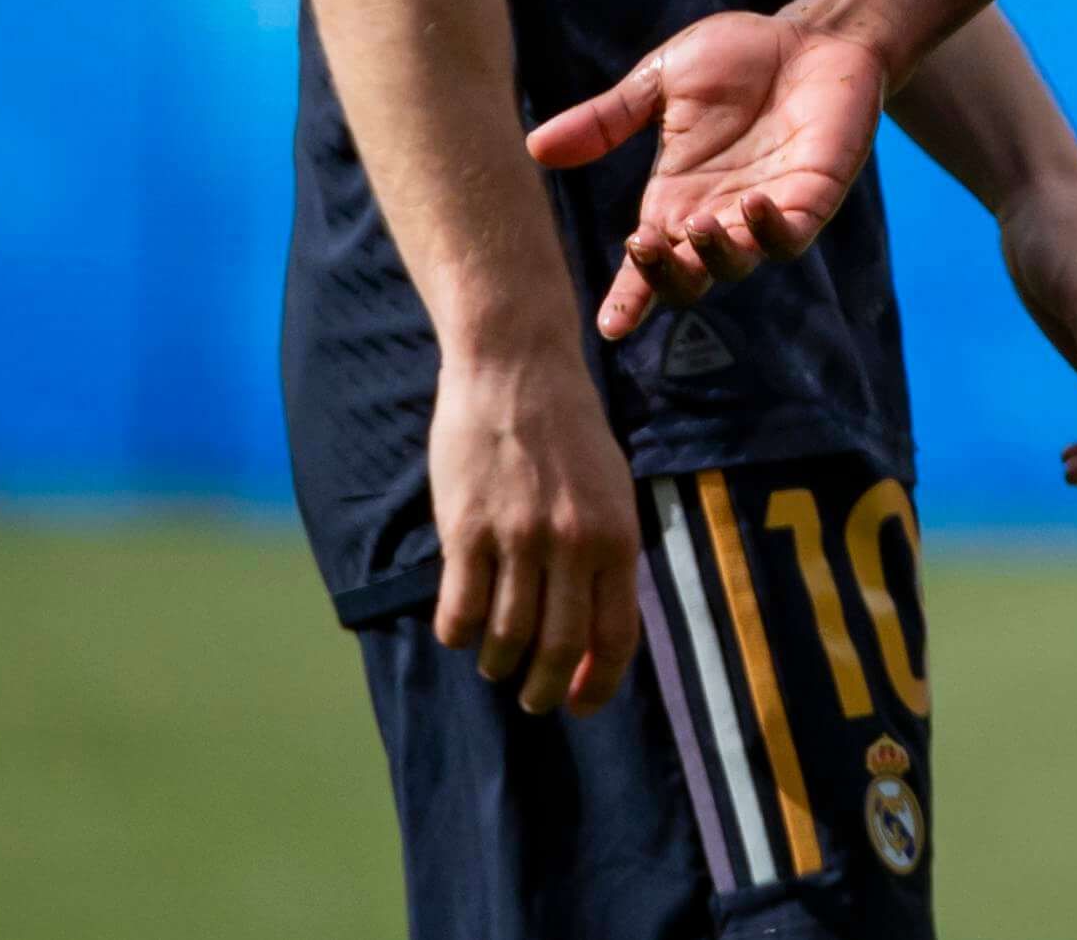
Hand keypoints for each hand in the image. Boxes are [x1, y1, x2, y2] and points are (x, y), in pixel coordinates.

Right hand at [427, 344, 641, 714]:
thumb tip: (599, 625)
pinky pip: (460, 609)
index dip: (598, 684)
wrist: (516, 370)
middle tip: (532, 699)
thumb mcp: (612, 489)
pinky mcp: (466, 531)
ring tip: (494, 663)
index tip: (580, 705)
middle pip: (558, 649)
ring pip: (505, 637)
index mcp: (618, 536)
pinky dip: (458, 634)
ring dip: (497, 663)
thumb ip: (607, 552)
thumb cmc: (568, 432)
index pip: (615, 635)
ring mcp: (518, 539)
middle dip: (544, 689)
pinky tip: (459, 631)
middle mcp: (573, 544)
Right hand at [529, 10, 889, 340]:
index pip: (646, 264)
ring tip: (695, 224)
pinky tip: (753, 202)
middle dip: (664, 275)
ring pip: (737, 263)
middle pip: (687, 278)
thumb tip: (535, 146)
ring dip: (714, 254)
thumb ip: (606, 120)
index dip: (628, 298)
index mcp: (675, 198)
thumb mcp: (660, 83)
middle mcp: (717, 215)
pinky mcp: (814, 196)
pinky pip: (793, 234)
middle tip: (641, 244)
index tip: (609, 326)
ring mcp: (767, 210)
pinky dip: (771, 229)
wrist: (812, 35)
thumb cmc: (738, 59)